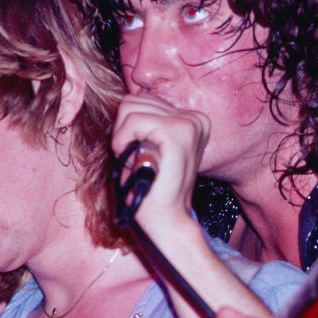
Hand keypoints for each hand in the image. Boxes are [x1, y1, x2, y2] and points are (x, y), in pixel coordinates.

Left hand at [111, 94, 209, 232]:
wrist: (166, 218)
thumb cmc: (151, 186)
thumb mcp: (148, 145)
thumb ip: (142, 121)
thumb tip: (122, 102)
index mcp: (191, 120)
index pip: (141, 100)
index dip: (127, 128)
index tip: (138, 153)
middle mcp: (195, 118)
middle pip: (133, 100)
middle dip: (123, 130)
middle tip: (135, 158)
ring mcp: (189, 124)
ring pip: (130, 107)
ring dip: (123, 137)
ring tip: (137, 160)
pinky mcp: (178, 133)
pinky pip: (133, 121)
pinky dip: (123, 141)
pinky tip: (135, 161)